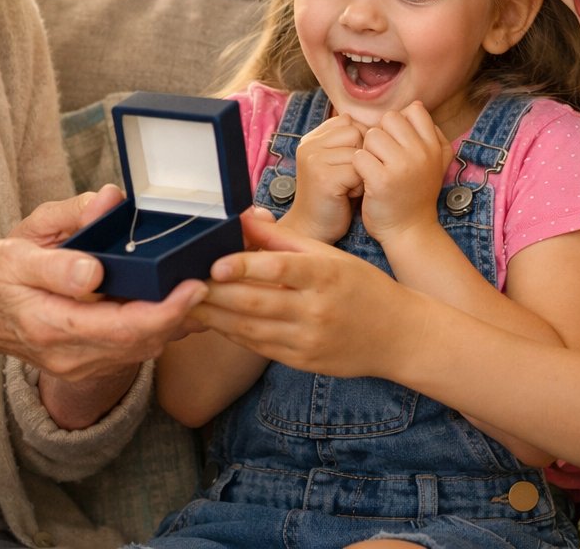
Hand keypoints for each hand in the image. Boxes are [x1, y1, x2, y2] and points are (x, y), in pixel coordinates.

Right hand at [0, 189, 205, 382]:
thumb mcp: (14, 252)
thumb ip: (59, 250)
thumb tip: (98, 241)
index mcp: (51, 325)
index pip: (123, 328)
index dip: (166, 310)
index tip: (195, 285)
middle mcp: (71, 355)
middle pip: (143, 342)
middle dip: (182, 313)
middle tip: (210, 277)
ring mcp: (81, 364)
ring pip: (144, 348)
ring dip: (175, 321)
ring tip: (199, 284)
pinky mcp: (90, 362)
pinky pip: (135, 348)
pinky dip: (160, 325)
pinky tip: (175, 299)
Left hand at [193, 209, 422, 377]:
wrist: (399, 336)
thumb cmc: (362, 286)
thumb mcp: (331, 255)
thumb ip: (283, 239)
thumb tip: (243, 218)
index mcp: (326, 275)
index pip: (280, 269)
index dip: (244, 267)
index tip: (214, 264)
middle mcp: (317, 310)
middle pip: (256, 302)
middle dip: (214, 294)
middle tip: (180, 282)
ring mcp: (309, 340)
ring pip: (251, 329)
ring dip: (214, 317)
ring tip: (184, 303)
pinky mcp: (302, 361)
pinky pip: (258, 347)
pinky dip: (232, 334)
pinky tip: (212, 321)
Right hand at [280, 114, 364, 243]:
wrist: (313, 228)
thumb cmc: (333, 196)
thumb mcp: (337, 162)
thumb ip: (347, 141)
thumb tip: (374, 124)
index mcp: (312, 139)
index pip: (347, 121)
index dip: (358, 142)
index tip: (347, 164)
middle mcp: (309, 146)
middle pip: (355, 132)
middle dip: (361, 156)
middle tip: (348, 178)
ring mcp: (314, 160)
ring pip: (358, 152)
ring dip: (361, 172)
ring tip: (347, 187)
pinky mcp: (323, 178)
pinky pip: (358, 171)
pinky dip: (358, 186)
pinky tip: (346, 196)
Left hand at [354, 102, 448, 246]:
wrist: (409, 231)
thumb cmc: (414, 194)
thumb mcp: (433, 163)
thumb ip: (429, 134)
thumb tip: (415, 105)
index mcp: (434, 146)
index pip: (414, 110)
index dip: (399, 124)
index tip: (397, 144)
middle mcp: (421, 153)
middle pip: (389, 119)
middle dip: (381, 135)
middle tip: (383, 159)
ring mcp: (402, 167)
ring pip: (371, 136)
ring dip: (368, 151)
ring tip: (375, 169)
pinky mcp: (381, 181)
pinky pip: (359, 156)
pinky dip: (357, 168)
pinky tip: (366, 181)